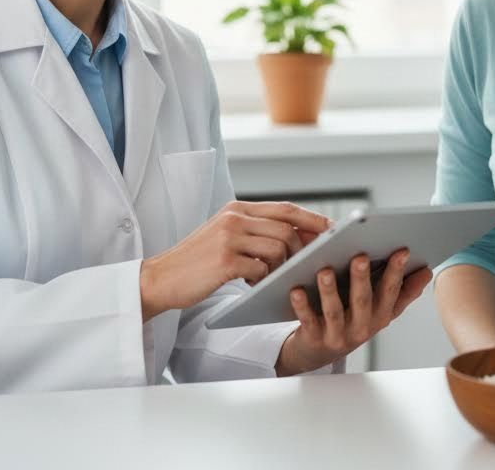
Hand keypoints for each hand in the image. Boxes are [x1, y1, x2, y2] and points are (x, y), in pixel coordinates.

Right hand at [140, 201, 329, 320]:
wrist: (160, 279)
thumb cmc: (198, 262)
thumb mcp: (225, 236)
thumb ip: (255, 231)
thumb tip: (298, 238)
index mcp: (237, 209)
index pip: (286, 208)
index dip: (313, 220)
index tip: (334, 230)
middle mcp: (234, 217)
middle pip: (287, 229)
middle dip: (302, 249)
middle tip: (306, 265)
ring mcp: (229, 237)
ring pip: (278, 249)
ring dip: (281, 268)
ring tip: (271, 278)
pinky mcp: (225, 260)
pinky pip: (261, 270)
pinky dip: (263, 281)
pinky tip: (254, 286)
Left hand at [275, 249, 432, 375]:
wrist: (319, 352)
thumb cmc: (353, 321)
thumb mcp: (381, 310)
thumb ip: (404, 291)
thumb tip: (427, 271)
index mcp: (379, 316)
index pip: (390, 292)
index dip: (397, 272)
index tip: (402, 250)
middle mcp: (361, 327)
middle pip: (362, 300)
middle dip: (362, 278)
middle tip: (360, 256)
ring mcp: (337, 334)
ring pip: (334, 311)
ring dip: (329, 290)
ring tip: (325, 270)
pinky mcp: (314, 338)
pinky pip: (308, 321)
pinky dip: (302, 306)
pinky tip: (296, 289)